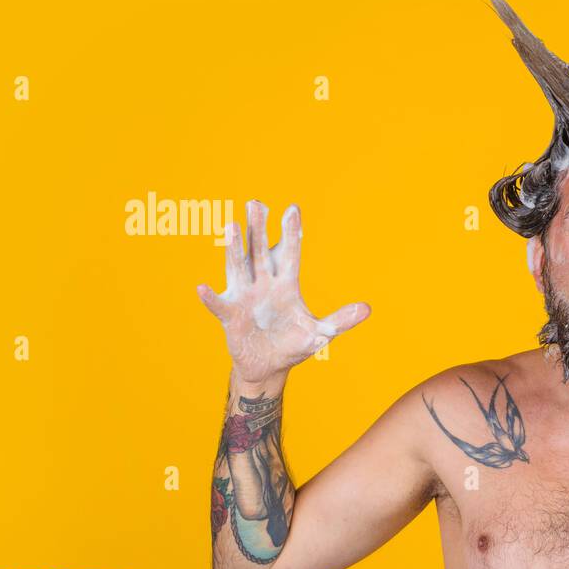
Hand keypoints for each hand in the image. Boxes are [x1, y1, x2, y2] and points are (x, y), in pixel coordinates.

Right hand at [196, 200, 369, 384]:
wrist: (269, 366)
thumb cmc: (293, 344)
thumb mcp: (319, 333)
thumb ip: (340, 320)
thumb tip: (367, 309)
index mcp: (286, 284)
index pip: (290, 253)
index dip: (291, 233)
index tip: (293, 209)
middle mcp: (263, 284)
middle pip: (261, 252)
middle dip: (259, 228)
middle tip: (256, 202)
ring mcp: (245, 297)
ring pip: (239, 268)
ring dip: (234, 249)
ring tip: (230, 226)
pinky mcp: (231, 316)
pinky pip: (219, 305)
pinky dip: (210, 298)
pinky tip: (201, 287)